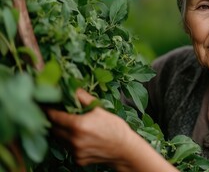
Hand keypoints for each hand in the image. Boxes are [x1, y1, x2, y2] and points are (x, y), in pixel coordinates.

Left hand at [47, 89, 177, 171]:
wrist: (125, 149)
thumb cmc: (115, 128)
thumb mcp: (100, 110)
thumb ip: (84, 99)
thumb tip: (73, 87)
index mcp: (78, 125)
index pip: (54, 116)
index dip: (48, 110)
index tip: (44, 104)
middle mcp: (74, 140)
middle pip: (53, 129)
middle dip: (54, 121)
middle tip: (58, 114)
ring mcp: (75, 151)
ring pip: (59, 139)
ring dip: (61, 132)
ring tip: (71, 125)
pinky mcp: (77, 160)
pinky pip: (68, 149)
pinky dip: (70, 142)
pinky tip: (81, 138)